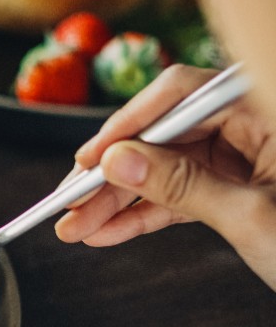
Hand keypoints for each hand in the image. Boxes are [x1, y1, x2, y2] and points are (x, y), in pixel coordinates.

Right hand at [55, 64, 275, 289]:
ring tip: (78, 228)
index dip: (127, 127)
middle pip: (167, 133)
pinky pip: (184, 193)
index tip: (88, 161)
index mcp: (269, 106)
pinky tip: (108, 231)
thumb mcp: (253, 218)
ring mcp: (251, 153)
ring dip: (121, 200)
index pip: (183, 95)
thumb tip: (118, 162)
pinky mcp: (244, 185)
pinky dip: (147, 214)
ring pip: (168, 166)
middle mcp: (259, 120)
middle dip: (115, 174)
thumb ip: (181, 185)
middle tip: (71, 203)